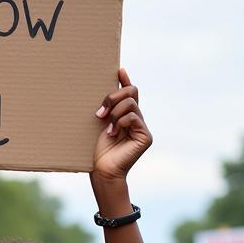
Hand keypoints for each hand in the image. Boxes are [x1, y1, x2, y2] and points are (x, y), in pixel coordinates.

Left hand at [91, 68, 151, 182]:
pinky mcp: (146, 136)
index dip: (125, 80)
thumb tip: (111, 85)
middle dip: (113, 97)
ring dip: (114, 113)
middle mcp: (136, 119)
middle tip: (100, 112)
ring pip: (130, 103)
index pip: (129, 92)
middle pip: (131, 92)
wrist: (102, 171)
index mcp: (125, 115)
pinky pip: (133, 117)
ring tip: (107, 127)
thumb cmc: (97, 150)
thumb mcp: (101, 123)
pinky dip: (120, 122)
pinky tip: (113, 133)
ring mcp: (142, 127)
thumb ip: (108, 106)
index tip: (118, 70)